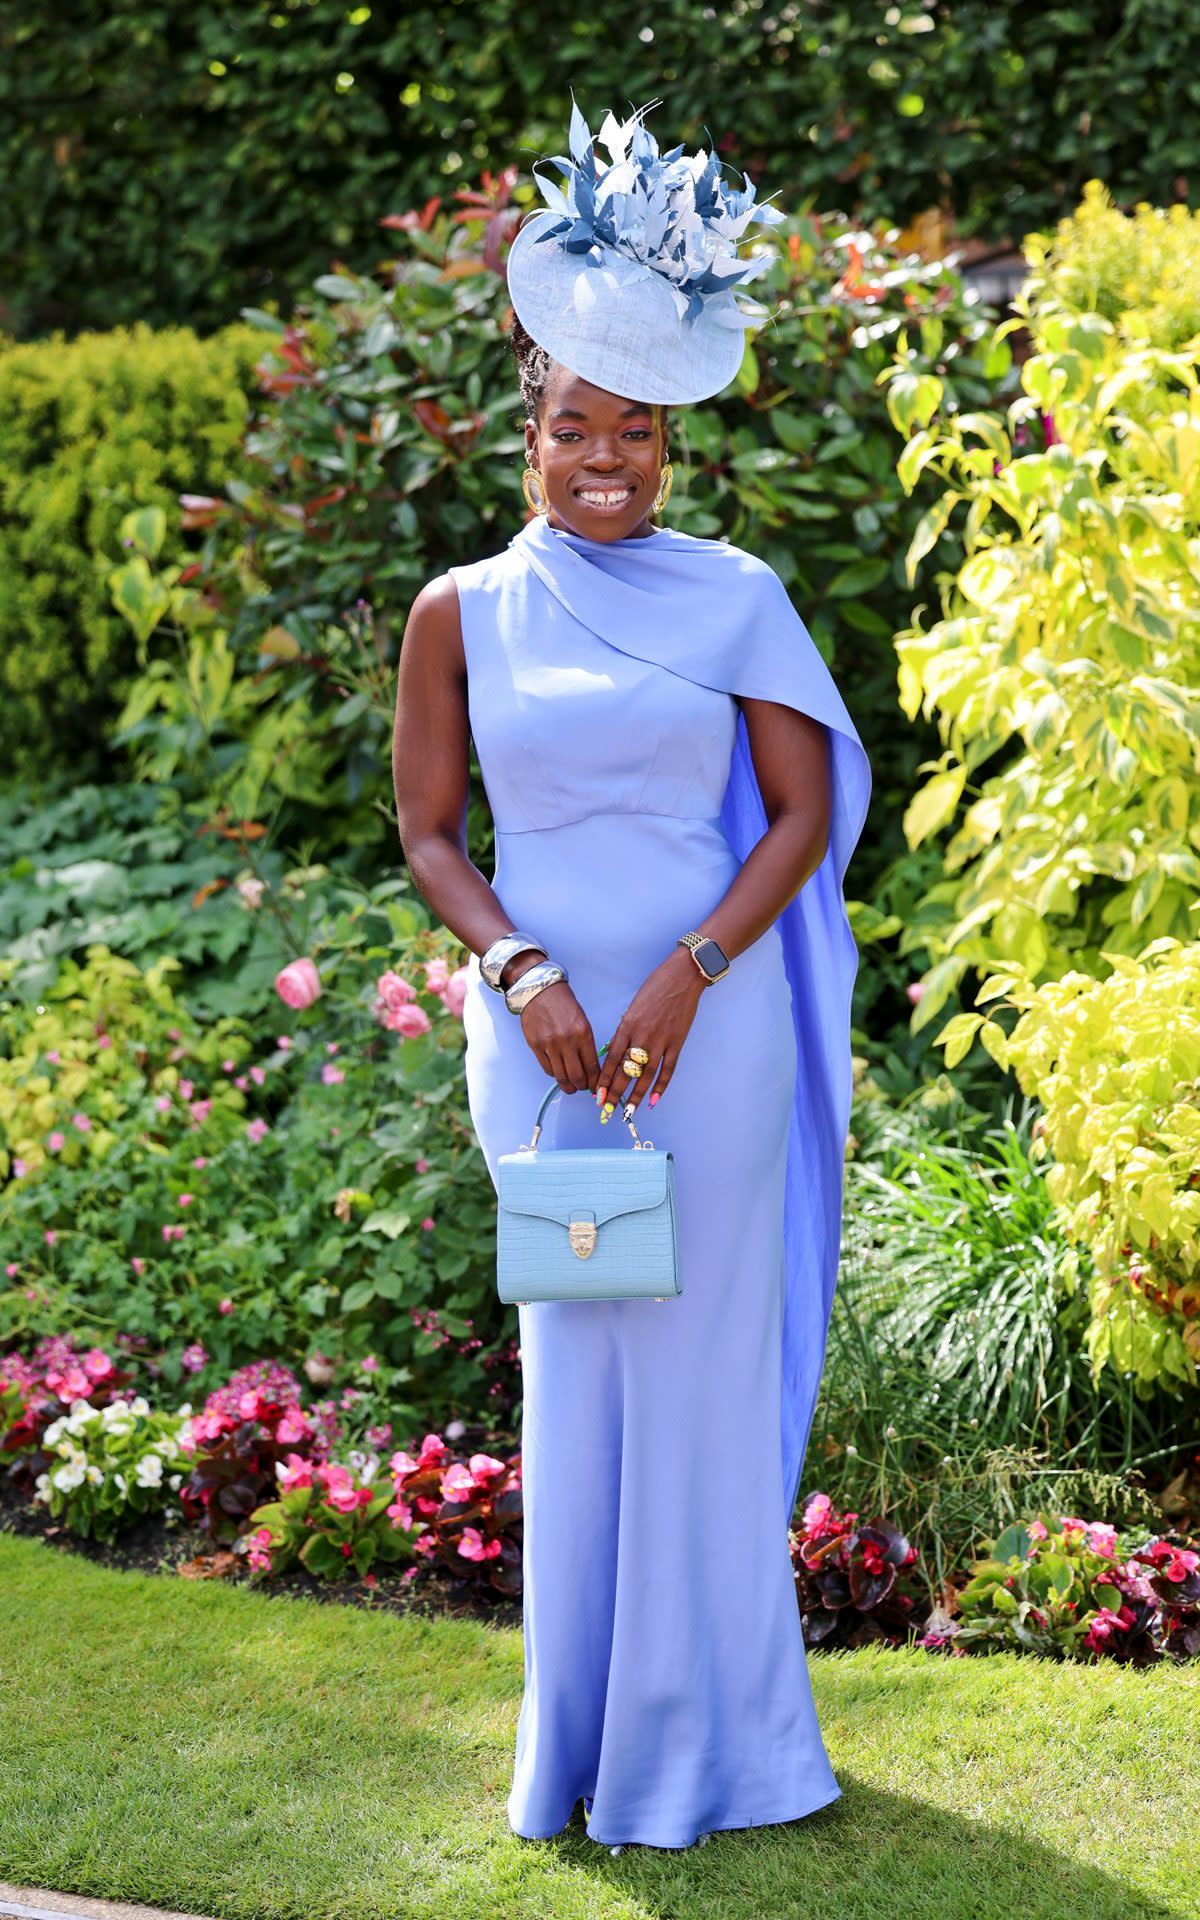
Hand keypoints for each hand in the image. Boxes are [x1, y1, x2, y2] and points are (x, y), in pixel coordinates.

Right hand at [506, 956, 599, 1093]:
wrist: (540, 990)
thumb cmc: (565, 1005)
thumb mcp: (583, 1022)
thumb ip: (586, 1045)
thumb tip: (590, 1069)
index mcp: (583, 1034)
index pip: (592, 1067)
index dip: (595, 1082)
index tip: (597, 1088)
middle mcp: (567, 1041)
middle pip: (577, 1076)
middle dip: (582, 1087)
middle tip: (584, 1088)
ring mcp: (549, 1045)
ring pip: (561, 1076)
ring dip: (568, 1086)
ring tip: (571, 1086)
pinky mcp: (535, 1046)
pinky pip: (547, 1069)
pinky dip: (555, 1075)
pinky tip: (559, 1073)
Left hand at [595, 948, 704, 1121]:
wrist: (681, 977)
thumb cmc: (654, 989)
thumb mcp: (632, 1008)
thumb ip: (624, 1031)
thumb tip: (613, 1053)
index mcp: (627, 1026)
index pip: (611, 1060)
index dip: (604, 1080)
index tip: (597, 1095)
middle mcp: (642, 1036)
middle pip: (626, 1071)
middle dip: (615, 1093)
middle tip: (607, 1109)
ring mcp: (661, 1041)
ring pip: (646, 1075)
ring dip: (636, 1095)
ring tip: (628, 1111)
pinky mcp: (677, 1043)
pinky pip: (668, 1070)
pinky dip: (662, 1086)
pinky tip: (655, 1100)